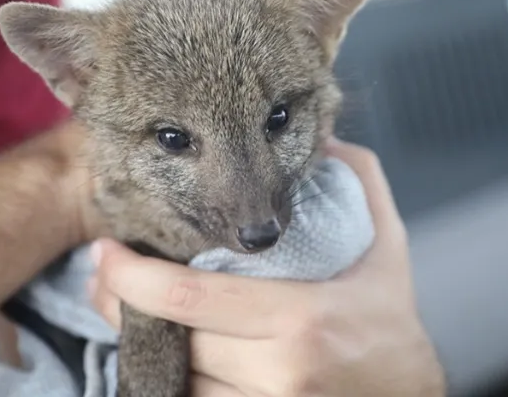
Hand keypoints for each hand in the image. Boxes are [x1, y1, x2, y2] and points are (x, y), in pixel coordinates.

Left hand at [87, 137, 444, 395]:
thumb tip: (322, 137)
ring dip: (139, 342)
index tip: (106, 254)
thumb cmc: (389, 320)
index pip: (190, 296)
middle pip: (172, 337)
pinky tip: (162, 349)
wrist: (408, 396)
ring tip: (124, 310)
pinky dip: (169, 377)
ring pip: (174, 377)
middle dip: (121, 305)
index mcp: (302, 318)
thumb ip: (356, 182)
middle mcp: (278, 370)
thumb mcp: (386, 244)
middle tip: (100, 278)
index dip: (133, 277)